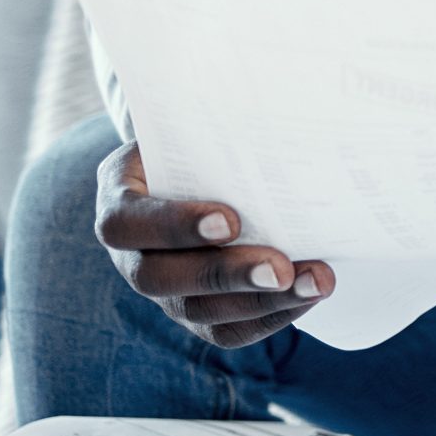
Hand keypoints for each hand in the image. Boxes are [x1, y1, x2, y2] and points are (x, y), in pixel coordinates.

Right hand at [93, 141, 332, 348]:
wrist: (201, 166)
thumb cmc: (202, 141)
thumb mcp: (196, 125)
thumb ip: (219, 126)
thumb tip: (287, 103)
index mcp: (119, 198)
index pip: (126, 222)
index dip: (174, 226)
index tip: (231, 220)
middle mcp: (130, 252)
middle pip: (161, 278)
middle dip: (227, 274)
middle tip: (282, 267)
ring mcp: (161, 289)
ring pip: (198, 312)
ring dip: (262, 302)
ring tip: (316, 281)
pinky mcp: (194, 312)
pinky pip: (226, 331)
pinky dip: (272, 317)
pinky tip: (310, 294)